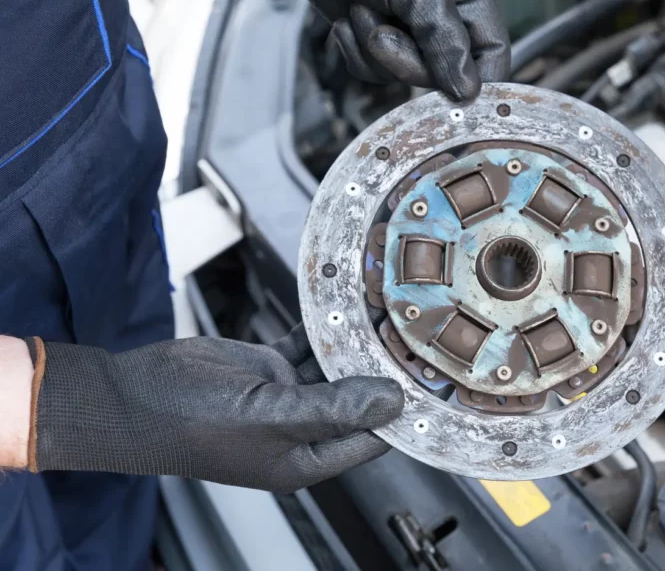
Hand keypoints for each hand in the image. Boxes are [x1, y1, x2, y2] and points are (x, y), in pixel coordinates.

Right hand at [23, 325, 403, 492]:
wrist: (132, 396)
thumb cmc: (191, 422)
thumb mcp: (269, 418)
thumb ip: (332, 409)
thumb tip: (392, 402)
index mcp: (306, 459)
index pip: (371, 438)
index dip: (401, 414)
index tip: (431, 384)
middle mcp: (302, 430)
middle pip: (358, 402)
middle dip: (384, 375)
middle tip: (419, 340)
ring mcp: (287, 397)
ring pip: (336, 370)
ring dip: (357, 347)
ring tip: (392, 317)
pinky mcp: (271, 367)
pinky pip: (308, 346)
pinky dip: (324, 328)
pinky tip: (346, 307)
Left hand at [308, 0, 510, 100]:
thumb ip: (445, 41)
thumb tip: (468, 90)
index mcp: (468, 0)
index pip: (493, 53)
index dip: (479, 82)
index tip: (457, 101)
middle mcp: (442, 19)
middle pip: (443, 74)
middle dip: (405, 59)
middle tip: (382, 30)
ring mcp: (407, 32)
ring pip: (403, 76)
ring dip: (375, 52)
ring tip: (362, 9)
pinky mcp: (375, 41)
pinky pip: (373, 72)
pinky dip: (355, 52)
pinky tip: (348, 20)